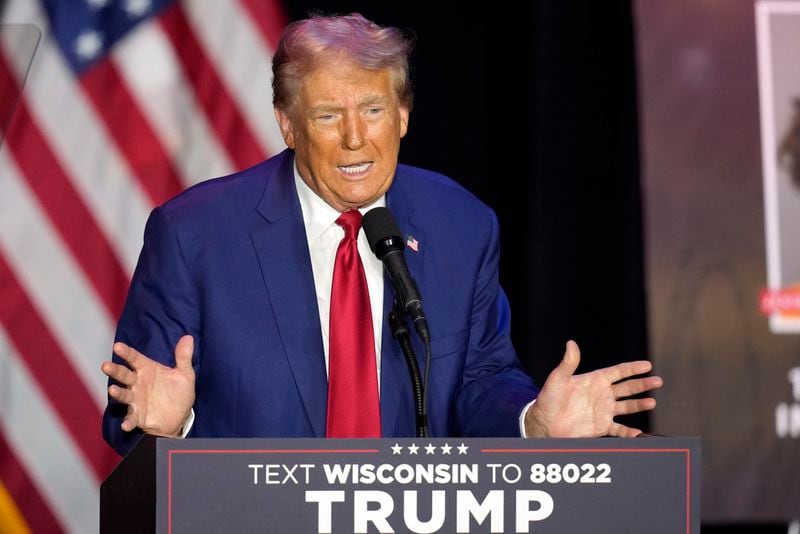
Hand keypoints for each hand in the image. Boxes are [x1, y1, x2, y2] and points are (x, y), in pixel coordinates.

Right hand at [101, 335, 195, 436]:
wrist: (180, 417)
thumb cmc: (178, 392)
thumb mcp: (184, 374)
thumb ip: (183, 357)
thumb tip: (188, 337)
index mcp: (147, 370)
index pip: (134, 358)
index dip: (126, 352)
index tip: (117, 346)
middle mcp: (138, 384)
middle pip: (124, 375)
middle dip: (115, 370)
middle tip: (105, 365)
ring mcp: (136, 400)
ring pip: (124, 395)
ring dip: (117, 393)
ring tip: (112, 390)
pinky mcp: (138, 416)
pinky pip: (131, 418)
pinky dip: (128, 421)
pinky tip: (126, 424)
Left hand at [525, 340, 661, 437]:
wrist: (543, 422)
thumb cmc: (548, 398)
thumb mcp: (558, 379)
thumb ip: (568, 363)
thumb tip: (571, 343)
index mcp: (594, 380)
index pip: (618, 372)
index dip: (632, 368)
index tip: (647, 365)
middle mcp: (602, 394)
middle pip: (627, 388)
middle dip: (642, 384)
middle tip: (658, 381)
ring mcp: (603, 411)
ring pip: (627, 406)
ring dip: (639, 404)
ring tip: (652, 402)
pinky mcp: (601, 426)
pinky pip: (619, 429)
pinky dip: (629, 432)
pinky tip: (639, 433)